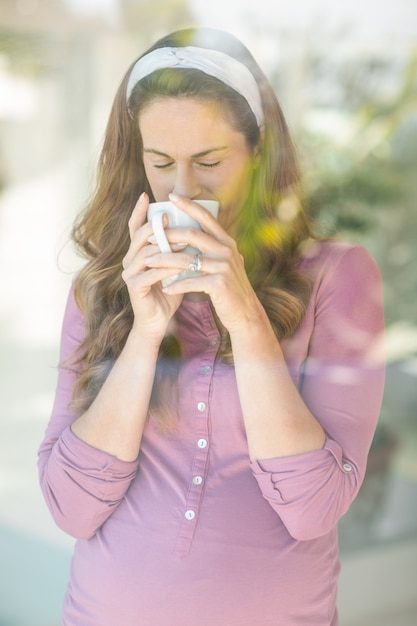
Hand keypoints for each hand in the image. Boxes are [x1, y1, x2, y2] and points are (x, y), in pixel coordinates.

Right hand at [121, 193, 183, 342]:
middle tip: (169, 217)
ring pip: (145, 253)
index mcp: (137, 253)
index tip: (146, 195)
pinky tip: (179, 265)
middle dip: (155, 226)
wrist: (158, 321)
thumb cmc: (168, 293)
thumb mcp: (174, 267)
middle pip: (139, 236)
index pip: (135, 227)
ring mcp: (129, 274)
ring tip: (183, 243)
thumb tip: (194, 228)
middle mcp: (129, 260)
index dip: (139, 211)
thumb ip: (177, 250)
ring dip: (165, 247)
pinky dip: (165, 268)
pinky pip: (149, 273)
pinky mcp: (134, 287)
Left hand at [145, 194, 264, 333]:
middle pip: (192, 234)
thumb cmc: (229, 288)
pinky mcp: (219, 284)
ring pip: (186, 259)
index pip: (206, 217)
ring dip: (164, 260)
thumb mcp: (225, 263)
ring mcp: (224, 266)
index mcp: (226, 242)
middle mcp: (226, 250)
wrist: (245, 312)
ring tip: (148, 262)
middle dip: (167, 235)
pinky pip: (190, 282)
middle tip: (148, 237)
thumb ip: (213, 248)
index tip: (171, 196)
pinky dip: (176, 285)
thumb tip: (191, 233)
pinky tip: (165, 288)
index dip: (188, 205)